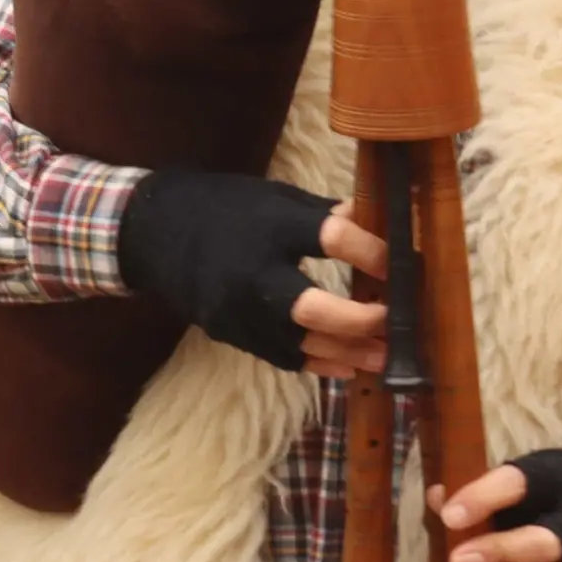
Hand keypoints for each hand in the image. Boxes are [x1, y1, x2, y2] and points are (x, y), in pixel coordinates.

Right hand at [117, 171, 381, 373]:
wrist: (154, 232)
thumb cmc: (227, 207)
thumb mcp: (277, 197)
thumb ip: (328, 215)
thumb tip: (386, 224)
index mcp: (271, 225)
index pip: (333, 238)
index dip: (376, 252)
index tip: (407, 262)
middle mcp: (252, 272)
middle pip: (312, 309)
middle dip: (361, 319)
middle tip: (395, 318)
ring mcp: (238, 310)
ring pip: (301, 345)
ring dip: (350, 353)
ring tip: (386, 356)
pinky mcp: (230, 333)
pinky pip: (281, 357)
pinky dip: (319, 364)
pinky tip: (348, 364)